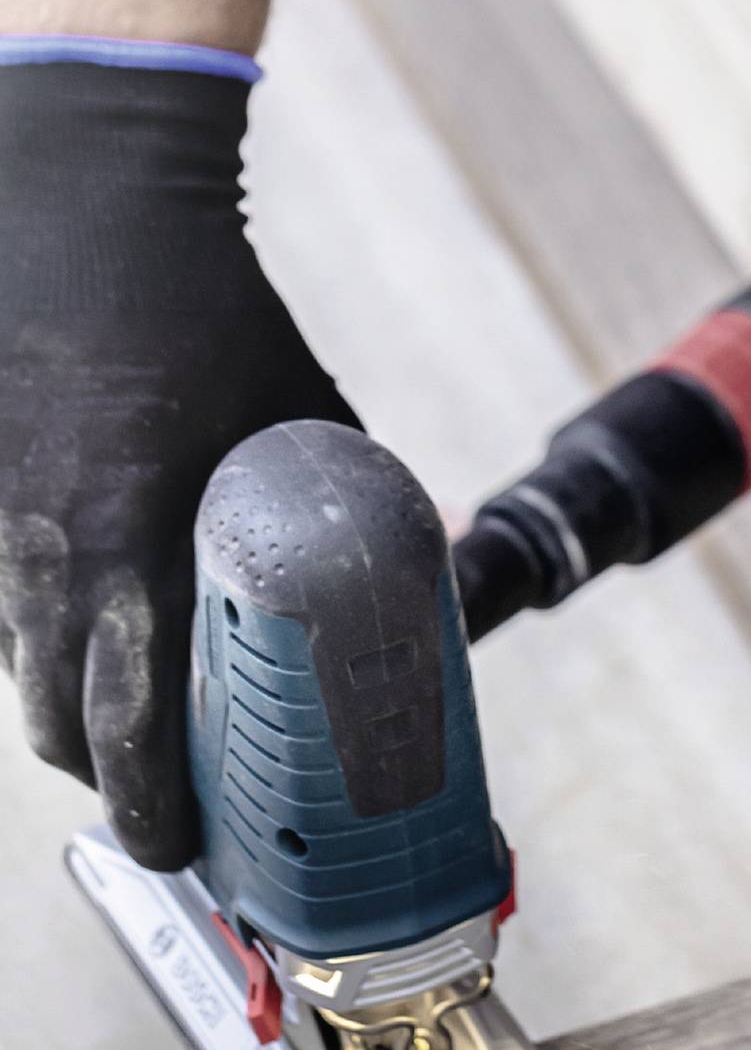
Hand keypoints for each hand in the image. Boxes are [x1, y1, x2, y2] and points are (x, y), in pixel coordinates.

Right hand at [0, 61, 356, 867]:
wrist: (81, 203)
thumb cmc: (207, 309)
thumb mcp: (297, 412)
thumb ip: (342, 503)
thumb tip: (413, 570)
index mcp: (132, 549)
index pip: (124, 735)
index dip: (154, 812)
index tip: (186, 846)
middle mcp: (45, 556)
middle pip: (58, 727)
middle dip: (111, 777)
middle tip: (167, 794)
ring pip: (19, 662)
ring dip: (72, 703)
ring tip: (132, 713)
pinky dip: (39, 625)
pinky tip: (88, 611)